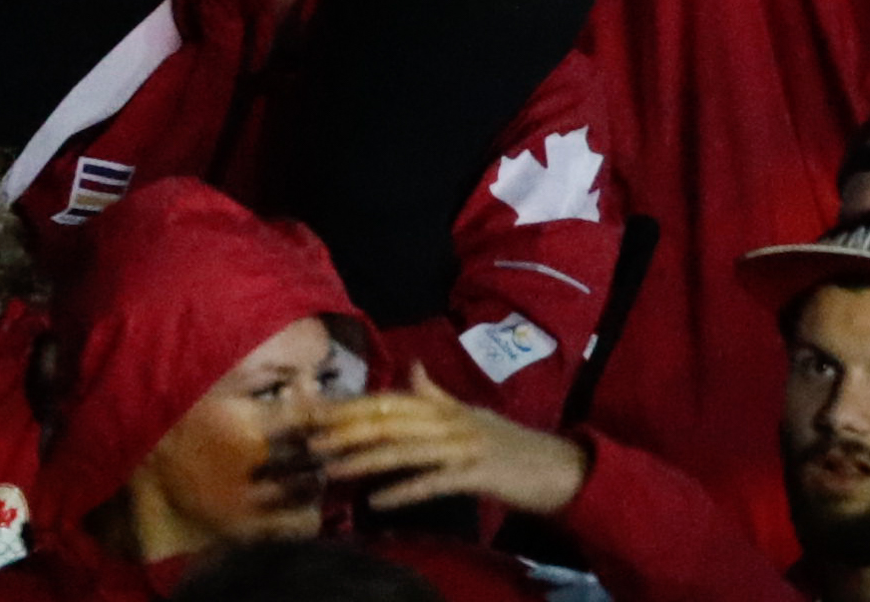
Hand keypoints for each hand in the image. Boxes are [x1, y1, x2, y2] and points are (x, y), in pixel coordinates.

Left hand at [312, 365, 589, 515]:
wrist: (559, 467)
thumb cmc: (511, 445)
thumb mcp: (472, 415)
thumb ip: (438, 395)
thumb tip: (412, 367)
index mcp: (448, 407)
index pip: (392, 401)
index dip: (352, 408)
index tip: (315, 415)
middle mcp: (454, 420)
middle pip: (394, 421)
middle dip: (349, 431)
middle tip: (310, 441)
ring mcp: (466, 446)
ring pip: (408, 449)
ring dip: (367, 459)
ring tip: (332, 470)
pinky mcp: (478, 474)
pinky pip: (435, 481)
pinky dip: (405, 490)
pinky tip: (378, 501)